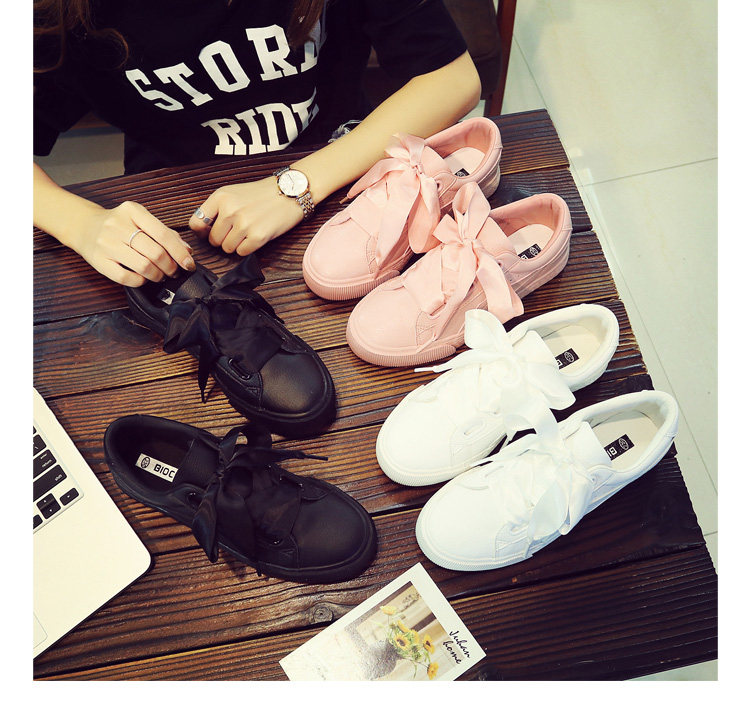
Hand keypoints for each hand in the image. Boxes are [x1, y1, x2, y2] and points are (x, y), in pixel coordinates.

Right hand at [74, 201, 195, 286]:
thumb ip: (165, 233)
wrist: (84, 225)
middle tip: (174, 271)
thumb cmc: (119, 224)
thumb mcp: (140, 220)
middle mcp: (117, 225)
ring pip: (143, 266)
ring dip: (158, 275)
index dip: (180, 253)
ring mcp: (106, 243)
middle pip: (155, 252)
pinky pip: (126, 278)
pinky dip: (140, 281)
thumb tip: (187, 251)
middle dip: (171, 266)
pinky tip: (143, 278)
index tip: (189, 264)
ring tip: (161, 275)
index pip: (163, 234)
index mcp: (132, 211)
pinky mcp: (98, 261)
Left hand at [188, 176, 302, 255]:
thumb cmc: (261, 194)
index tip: (209, 231)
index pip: (196, 223)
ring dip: (236, 244)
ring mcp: (244, 224)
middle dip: (223, 239)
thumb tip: (202, 230)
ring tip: (248, 232)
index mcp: (221, 197)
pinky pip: (242, 253)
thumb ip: (216, 208)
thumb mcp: (233, 193)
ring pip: (227, 248)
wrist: (289, 192)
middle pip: (213, 240)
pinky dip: (247, 248)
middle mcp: (230, 210)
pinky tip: (255, 236)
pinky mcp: (258, 237)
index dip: (202, 231)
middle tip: (237, 230)